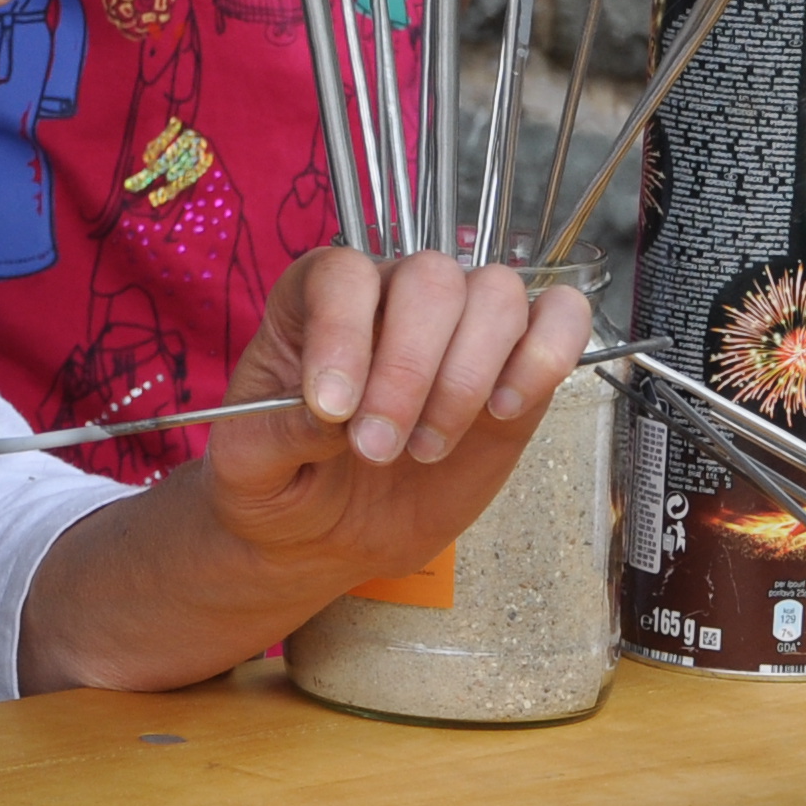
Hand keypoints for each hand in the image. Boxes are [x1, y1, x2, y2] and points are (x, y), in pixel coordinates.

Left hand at [197, 250, 598, 588]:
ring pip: (496, 293)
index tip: (332, 410)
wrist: (324, 528)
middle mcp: (392, 295)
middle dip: (410, 370)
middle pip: (430, 279)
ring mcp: (459, 327)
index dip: (343, 334)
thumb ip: (279, 431)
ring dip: (468, 376)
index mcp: (314, 298)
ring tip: (426, 447)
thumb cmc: (278, 480)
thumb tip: (335, 412)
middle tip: (376, 449)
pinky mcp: (514, 369)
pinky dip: (545, 356)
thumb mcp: (246, 466)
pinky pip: (559, 319)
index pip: (344, 276)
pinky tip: (503, 411)